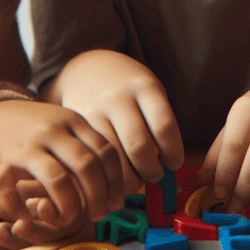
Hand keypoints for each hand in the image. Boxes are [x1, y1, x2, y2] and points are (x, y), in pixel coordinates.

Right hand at [0, 99, 123, 233]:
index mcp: (70, 119)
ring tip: (68, 219)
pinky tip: (28, 215)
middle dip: (99, 196)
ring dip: (69, 207)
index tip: (116, 200)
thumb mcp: (58, 123)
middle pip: (87, 166)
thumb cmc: (26, 129)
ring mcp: (24, 145)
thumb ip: (84, 144)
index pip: (106, 150)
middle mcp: (50, 129)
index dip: (116, 180)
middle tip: (100, 214)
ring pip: (58, 180)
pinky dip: (26, 212)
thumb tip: (115, 181)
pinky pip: (19, 196)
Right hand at [46, 49, 183, 193]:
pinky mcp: (76, 126)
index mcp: (144, 87)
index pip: (164, 126)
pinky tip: (115, 177)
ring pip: (113, 158)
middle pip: (138, 146)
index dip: (173, 152)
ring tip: (137, 180)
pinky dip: (106, 175)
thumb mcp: (149, 92)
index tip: (174, 164)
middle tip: (156, 176)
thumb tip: (170, 166)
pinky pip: (93, 158)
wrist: (88, 69)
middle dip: (151, 171)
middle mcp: (118, 98)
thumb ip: (158, 122)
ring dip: (129, 179)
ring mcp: (94, 111)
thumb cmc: (129, 88)